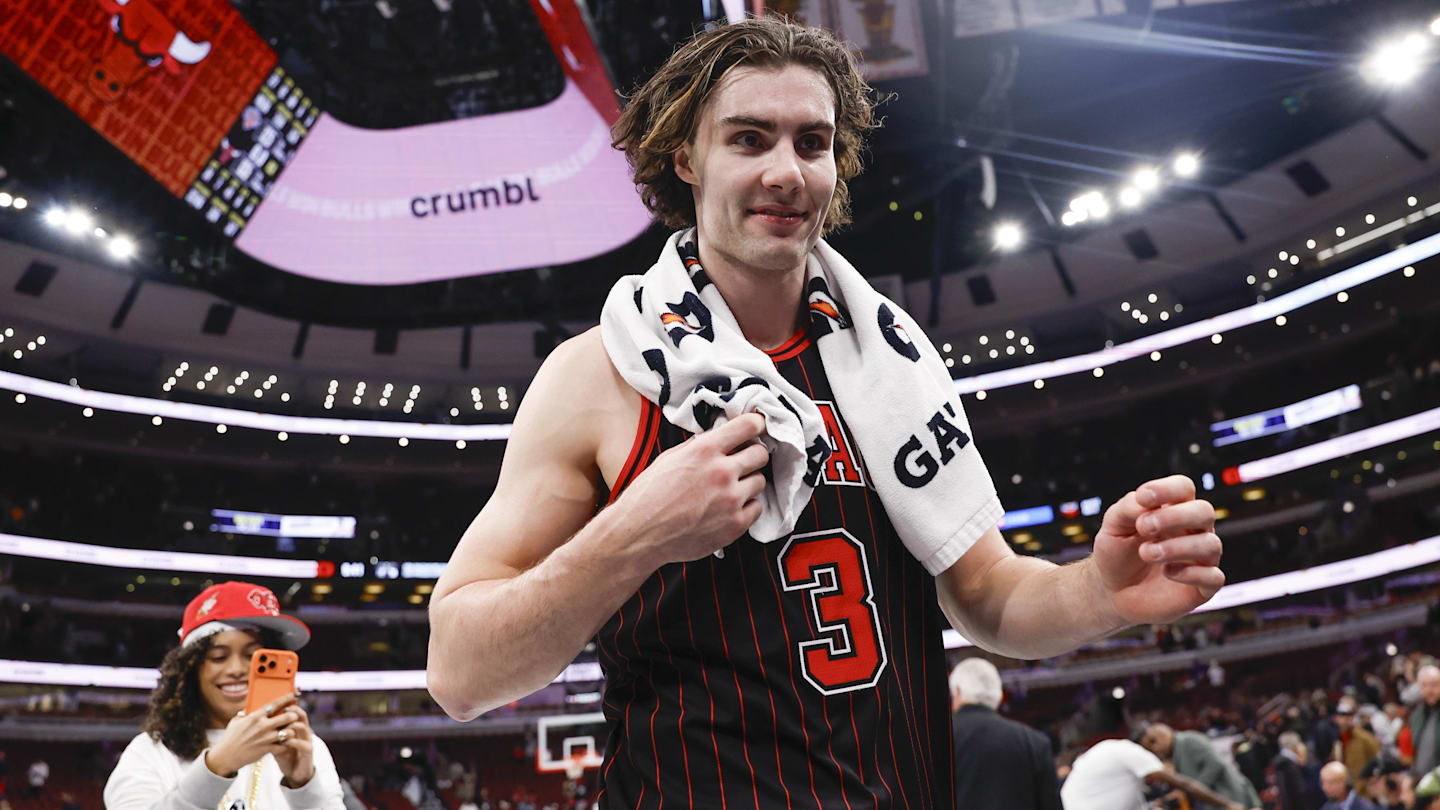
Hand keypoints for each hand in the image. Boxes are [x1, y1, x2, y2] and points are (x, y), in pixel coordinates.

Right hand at [205, 694, 302, 777]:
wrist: (225, 757)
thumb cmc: (230, 738)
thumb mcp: (236, 722)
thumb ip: (246, 714)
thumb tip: (251, 707)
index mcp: (255, 717)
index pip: (275, 704)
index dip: (286, 699)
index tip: (293, 696)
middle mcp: (262, 726)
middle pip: (287, 717)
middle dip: (293, 715)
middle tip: (295, 716)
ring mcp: (266, 738)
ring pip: (289, 732)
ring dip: (291, 731)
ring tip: (290, 731)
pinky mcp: (267, 750)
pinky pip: (283, 746)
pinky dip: (286, 744)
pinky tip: (284, 744)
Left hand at [272, 699, 315, 787]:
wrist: (295, 772)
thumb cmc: (283, 754)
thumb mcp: (275, 741)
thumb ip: (269, 730)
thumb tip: (253, 719)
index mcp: (296, 725)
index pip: (294, 710)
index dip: (288, 704)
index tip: (279, 699)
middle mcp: (303, 730)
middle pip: (301, 715)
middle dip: (292, 711)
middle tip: (282, 710)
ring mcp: (307, 739)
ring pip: (303, 727)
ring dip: (292, 725)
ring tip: (282, 727)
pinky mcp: (308, 751)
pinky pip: (302, 744)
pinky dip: (293, 741)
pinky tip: (284, 742)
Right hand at [612, 412, 768, 565]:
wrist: (639, 534)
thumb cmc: (648, 497)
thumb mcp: (668, 459)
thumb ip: (697, 446)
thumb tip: (717, 438)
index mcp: (704, 450)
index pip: (749, 425)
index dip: (756, 424)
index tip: (757, 428)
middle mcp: (721, 472)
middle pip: (761, 453)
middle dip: (753, 455)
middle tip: (742, 462)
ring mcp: (730, 499)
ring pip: (760, 481)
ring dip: (748, 483)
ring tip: (729, 490)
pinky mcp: (735, 524)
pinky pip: (757, 508)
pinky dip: (746, 507)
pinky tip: (728, 508)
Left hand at [1090, 474, 1222, 624]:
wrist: (1112, 591)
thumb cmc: (1116, 553)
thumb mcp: (1113, 526)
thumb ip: (1127, 508)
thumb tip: (1144, 501)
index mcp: (1172, 509)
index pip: (1183, 488)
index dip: (1167, 488)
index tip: (1142, 498)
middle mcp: (1192, 531)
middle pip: (1204, 511)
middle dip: (1175, 516)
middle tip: (1144, 527)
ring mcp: (1200, 558)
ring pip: (1211, 544)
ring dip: (1176, 547)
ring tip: (1145, 553)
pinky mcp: (1202, 587)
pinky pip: (1214, 577)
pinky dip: (1191, 573)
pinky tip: (1168, 573)